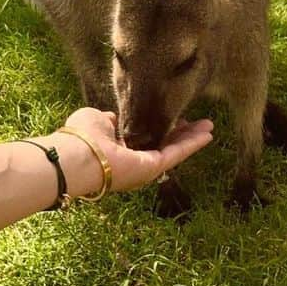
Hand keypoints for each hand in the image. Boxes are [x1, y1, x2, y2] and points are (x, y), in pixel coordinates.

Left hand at [44, 107, 213, 198]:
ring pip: (174, 149)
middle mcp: (134, 161)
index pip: (144, 138)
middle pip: (164, 144)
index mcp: (119, 149)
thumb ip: (109, 119)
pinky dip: (193, 144)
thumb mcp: (95, 119)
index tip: (173, 116)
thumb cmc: (80, 137)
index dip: (160, 126)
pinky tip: (207, 134)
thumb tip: (115, 118)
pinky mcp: (153, 168)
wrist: (76, 157)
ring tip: (210, 127)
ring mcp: (145, 166)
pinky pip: (177, 153)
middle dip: (183, 133)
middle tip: (200, 123)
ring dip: (193, 138)